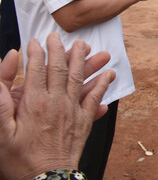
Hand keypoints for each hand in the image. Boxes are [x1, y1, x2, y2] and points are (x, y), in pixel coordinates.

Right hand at [0, 34, 114, 179]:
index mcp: (34, 103)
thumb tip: (5, 67)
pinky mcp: (83, 122)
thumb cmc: (18, 159)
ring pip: (79, 78)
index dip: (36, 53)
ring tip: (85, 45)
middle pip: (59, 69)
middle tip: (57, 36)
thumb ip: (0, 100)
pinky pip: (95, 99)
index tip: (35, 41)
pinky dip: (103, 84)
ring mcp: (72, 111)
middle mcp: (56, 102)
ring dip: (82, 60)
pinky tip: (109, 74)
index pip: (36, 69)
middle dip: (58, 50)